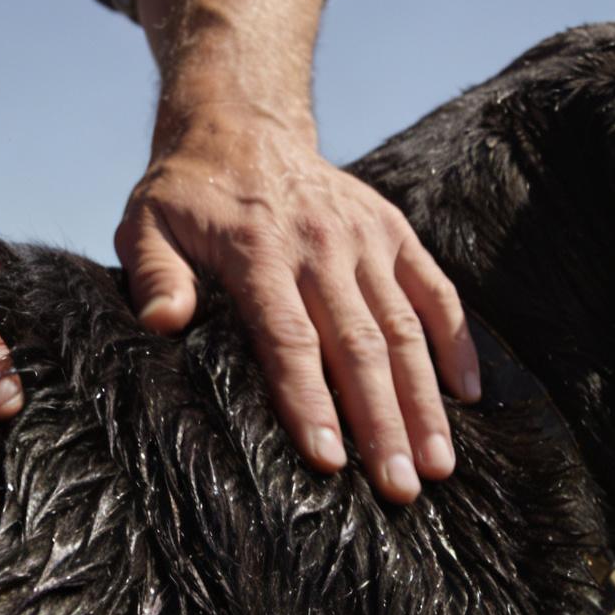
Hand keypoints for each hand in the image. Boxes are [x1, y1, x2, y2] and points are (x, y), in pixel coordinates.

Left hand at [117, 108, 480, 502]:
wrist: (241, 125)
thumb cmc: (187, 194)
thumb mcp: (146, 223)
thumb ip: (153, 273)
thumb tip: (162, 322)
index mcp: (259, 250)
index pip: (289, 338)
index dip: (310, 401)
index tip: (329, 461)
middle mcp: (321, 244)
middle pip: (357, 345)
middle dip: (382, 422)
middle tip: (400, 489)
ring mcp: (365, 237)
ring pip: (403, 327)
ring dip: (424, 399)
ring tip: (438, 465)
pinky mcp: (394, 231)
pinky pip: (436, 290)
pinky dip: (456, 341)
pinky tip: (468, 397)